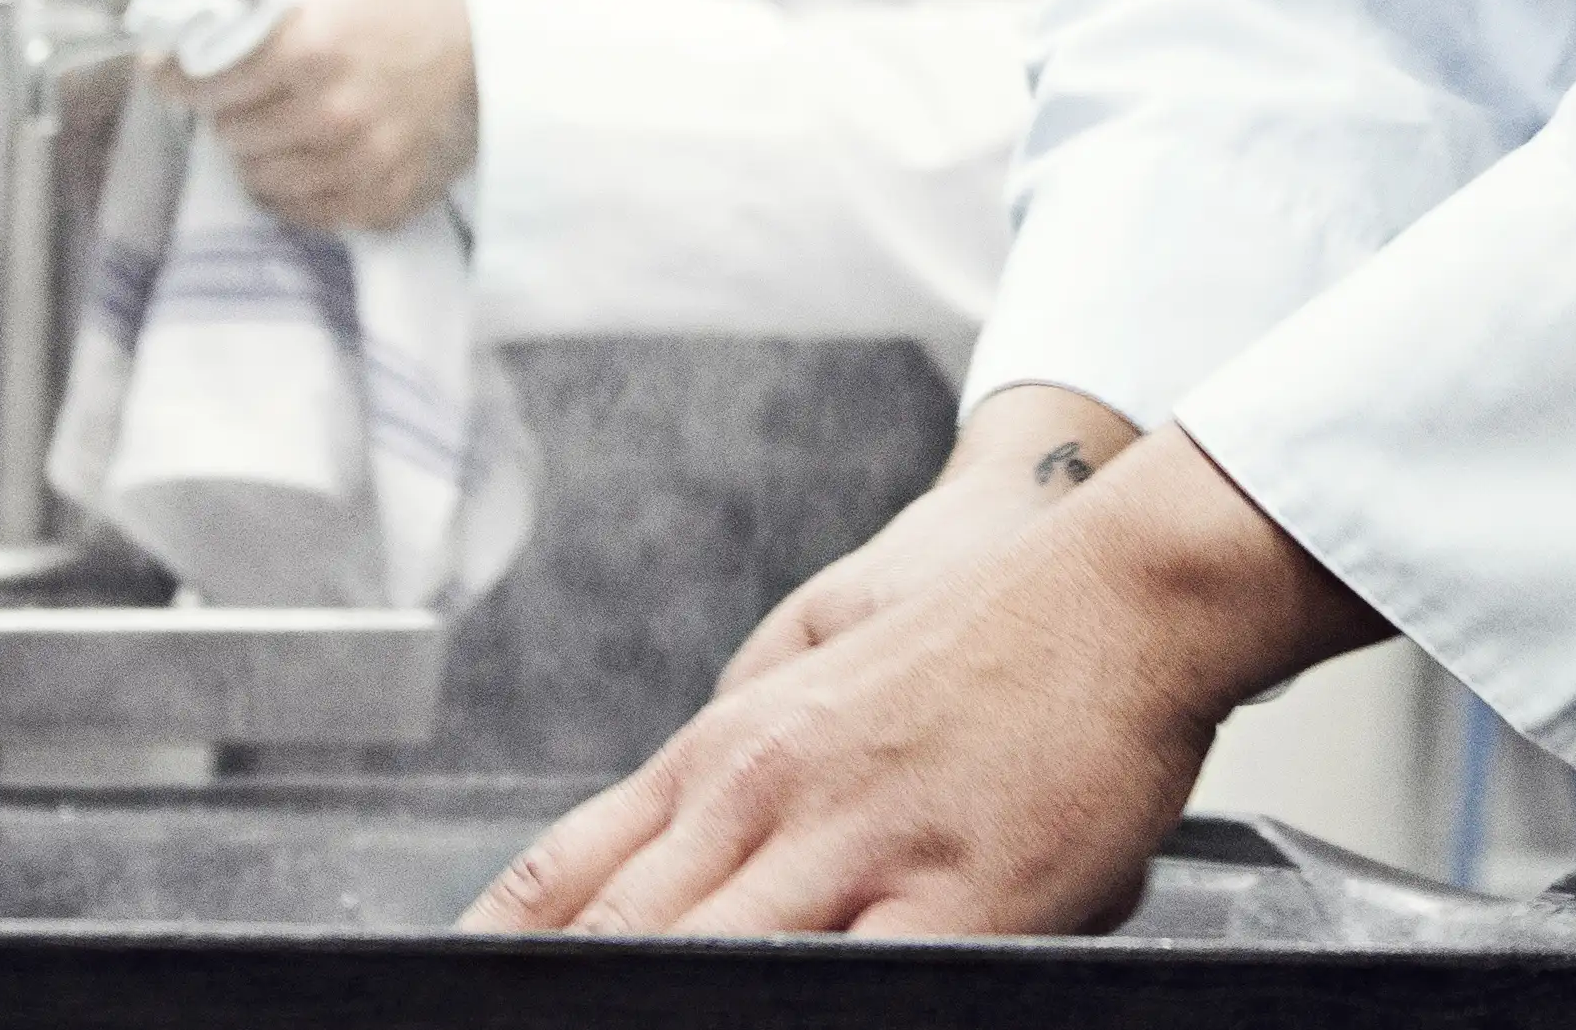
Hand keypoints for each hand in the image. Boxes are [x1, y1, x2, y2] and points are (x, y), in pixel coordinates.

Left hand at [134, 0, 476, 232]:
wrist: (487, 49)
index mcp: (305, 43)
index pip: (196, 81)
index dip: (179, 73)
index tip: (183, 67)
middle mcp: (329, 111)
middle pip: (224, 131)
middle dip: (227, 108)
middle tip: (254, 86)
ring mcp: (357, 163)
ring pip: (255, 176)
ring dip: (258, 148)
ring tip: (285, 117)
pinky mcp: (380, 201)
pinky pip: (299, 211)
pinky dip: (293, 185)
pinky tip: (310, 151)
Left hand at [464, 426, 1382, 938]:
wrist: (1113, 589)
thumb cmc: (975, 643)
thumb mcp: (813, 688)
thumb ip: (733, 787)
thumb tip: (669, 872)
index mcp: (718, 753)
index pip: (559, 881)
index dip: (498, 958)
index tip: (463, 1004)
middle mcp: (763, 796)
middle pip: (619, 944)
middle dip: (572, 1007)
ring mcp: (854, 848)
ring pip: (713, 970)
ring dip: (678, 1011)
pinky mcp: (957, 900)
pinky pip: (862, 990)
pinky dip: (816, 1010)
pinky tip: (786, 1026)